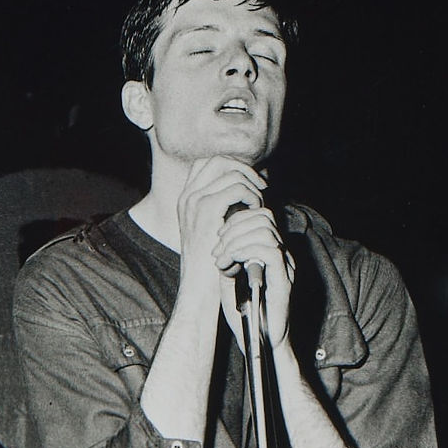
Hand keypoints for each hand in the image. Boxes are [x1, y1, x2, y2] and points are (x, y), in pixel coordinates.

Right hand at [174, 156, 267, 304]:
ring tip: (258, 205)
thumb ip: (222, 209)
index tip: (249, 183)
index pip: (207, 164)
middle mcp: (187, 196)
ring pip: (232, 172)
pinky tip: (256, 212)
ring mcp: (195, 201)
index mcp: (186, 199)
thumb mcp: (213, 230)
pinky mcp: (206, 210)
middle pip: (218, 161)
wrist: (199, 286)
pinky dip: (253, 197)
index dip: (232, 167)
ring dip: (252, 186)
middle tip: (261, 187)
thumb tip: (245, 189)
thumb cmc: (211, 264)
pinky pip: (238, 188)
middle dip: (245, 170)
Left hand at [213, 199, 294, 352]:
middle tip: (217, 251)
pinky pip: (270, 251)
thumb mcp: (229, 278)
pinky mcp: (284, 280)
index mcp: (270, 250)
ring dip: (236, 240)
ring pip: (265, 230)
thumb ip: (228, 257)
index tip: (217, 240)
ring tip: (222, 260)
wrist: (258, 341)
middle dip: (233, 228)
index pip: (258, 215)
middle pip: (263, 217)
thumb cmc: (245, 313)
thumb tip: (220, 238)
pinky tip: (230, 264)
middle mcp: (281, 254)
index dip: (235, 221)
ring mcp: (285, 266)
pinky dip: (245, 251)